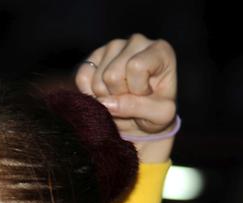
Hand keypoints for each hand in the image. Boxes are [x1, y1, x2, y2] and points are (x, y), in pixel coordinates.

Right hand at [75, 34, 177, 162]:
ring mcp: (113, 46)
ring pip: (98, 79)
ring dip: (106, 97)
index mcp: (160, 50)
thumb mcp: (159, 115)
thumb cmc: (156, 113)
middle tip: (131, 99)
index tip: (146, 95)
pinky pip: (82, 77)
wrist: (142, 119)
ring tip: (121, 97)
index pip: (136, 66)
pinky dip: (90, 94)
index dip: (138, 89)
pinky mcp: (94, 56)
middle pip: (113, 75)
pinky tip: (105, 95)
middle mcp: (137, 41)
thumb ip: (139, 107)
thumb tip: (105, 103)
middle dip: (119, 96)